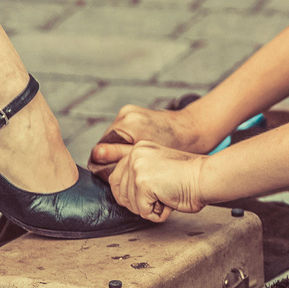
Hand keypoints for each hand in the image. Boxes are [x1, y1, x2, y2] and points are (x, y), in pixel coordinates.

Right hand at [88, 102, 203, 172]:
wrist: (191, 130)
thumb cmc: (175, 145)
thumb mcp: (147, 156)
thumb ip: (120, 155)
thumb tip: (96, 156)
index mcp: (127, 123)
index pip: (102, 147)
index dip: (106, 163)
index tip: (116, 175)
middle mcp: (125, 114)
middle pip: (107, 142)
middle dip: (113, 158)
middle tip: (125, 172)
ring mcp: (129, 112)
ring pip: (113, 139)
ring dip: (119, 151)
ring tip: (132, 163)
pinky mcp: (133, 113)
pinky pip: (122, 133)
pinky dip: (126, 143)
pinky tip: (136, 152)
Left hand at [99, 141, 209, 221]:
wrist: (206, 177)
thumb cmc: (190, 177)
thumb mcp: (158, 167)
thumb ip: (140, 175)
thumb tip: (123, 195)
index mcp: (138, 150)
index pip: (116, 178)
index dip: (129, 194)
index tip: (146, 196)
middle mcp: (134, 155)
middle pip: (119, 193)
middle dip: (138, 202)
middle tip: (161, 195)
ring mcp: (137, 168)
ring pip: (130, 204)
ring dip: (150, 207)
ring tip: (167, 194)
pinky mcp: (142, 182)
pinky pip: (142, 211)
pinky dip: (158, 213)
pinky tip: (169, 200)